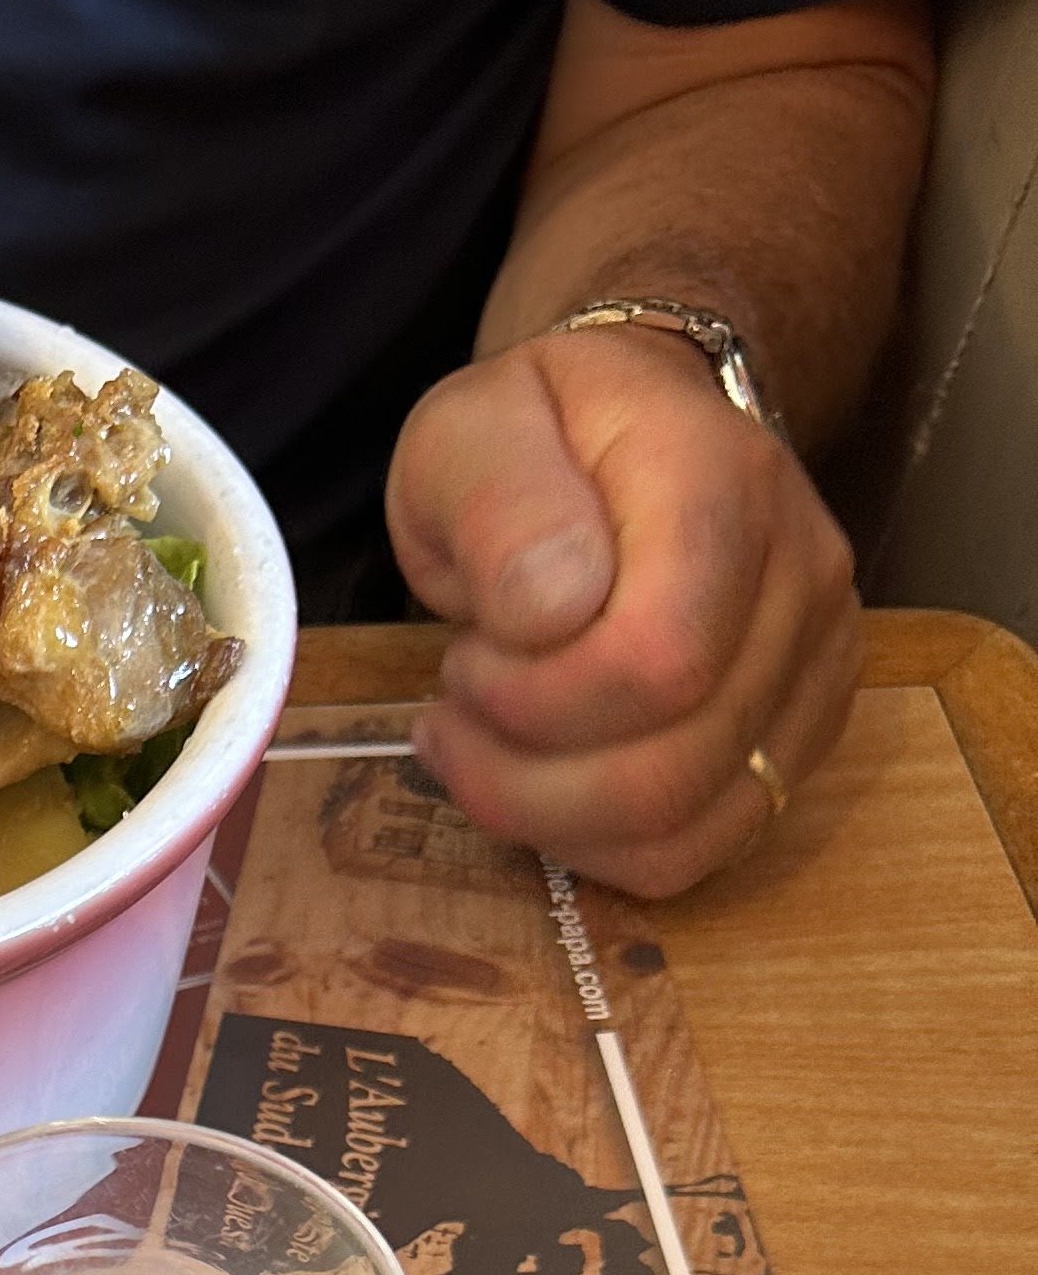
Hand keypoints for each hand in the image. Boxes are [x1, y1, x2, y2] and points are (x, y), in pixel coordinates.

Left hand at [384, 326, 861, 897]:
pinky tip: (543, 779)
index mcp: (723, 486)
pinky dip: (598, 844)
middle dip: (521, 776)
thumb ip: (498, 504)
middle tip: (458, 711)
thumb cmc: (539, 434)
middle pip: (668, 772)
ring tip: (489, 744)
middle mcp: (802, 577)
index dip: (530, 701)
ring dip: (551, 819)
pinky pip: (700, 847)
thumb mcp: (472, 432)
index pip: (655, 664)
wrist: (630, 427)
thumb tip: (552, 607)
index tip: (462, 659)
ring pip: (684, 830)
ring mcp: (816, 662)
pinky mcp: (800, 731)